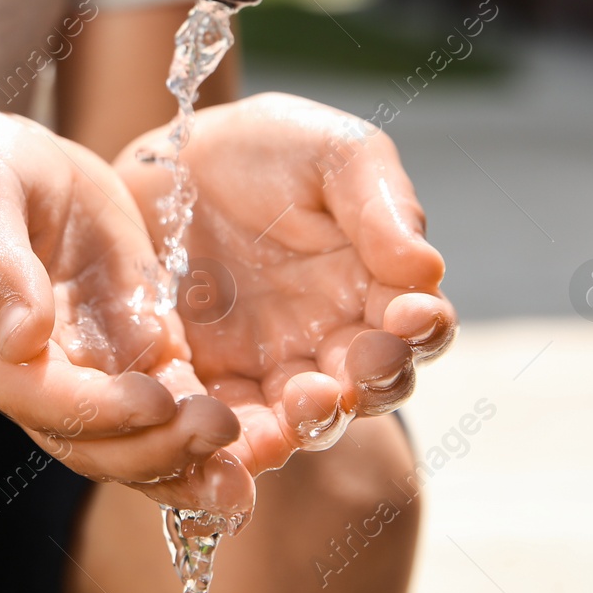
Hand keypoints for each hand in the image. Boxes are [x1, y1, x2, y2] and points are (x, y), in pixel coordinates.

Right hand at [0, 111, 240, 499]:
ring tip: (242, 459)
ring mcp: (87, 367)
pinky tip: (249, 445)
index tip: (154, 398)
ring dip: (184, 456)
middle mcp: (36, 376)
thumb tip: (24, 340)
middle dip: (154, 447)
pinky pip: (166, 405)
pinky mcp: (131, 347)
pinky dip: (199, 431)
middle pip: (91, 442)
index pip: (41, 400)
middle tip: (218, 429)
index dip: (98, 409)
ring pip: (132, 440)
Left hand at [116, 93, 455, 518]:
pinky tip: (233, 438)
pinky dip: (236, 443)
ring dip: (312, 422)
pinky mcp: (209, 384)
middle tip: (356, 369)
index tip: (412, 314)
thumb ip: (380, 204)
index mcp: (375, 289)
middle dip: (370, 383)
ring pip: (306, 420)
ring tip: (304, 404)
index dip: (422, 328)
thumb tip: (426, 270)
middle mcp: (332, 342)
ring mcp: (271, 370)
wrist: (166, 161)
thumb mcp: (331, 152)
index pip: (416, 327)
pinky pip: (229, 426)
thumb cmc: (264, 149)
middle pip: (370, 387)